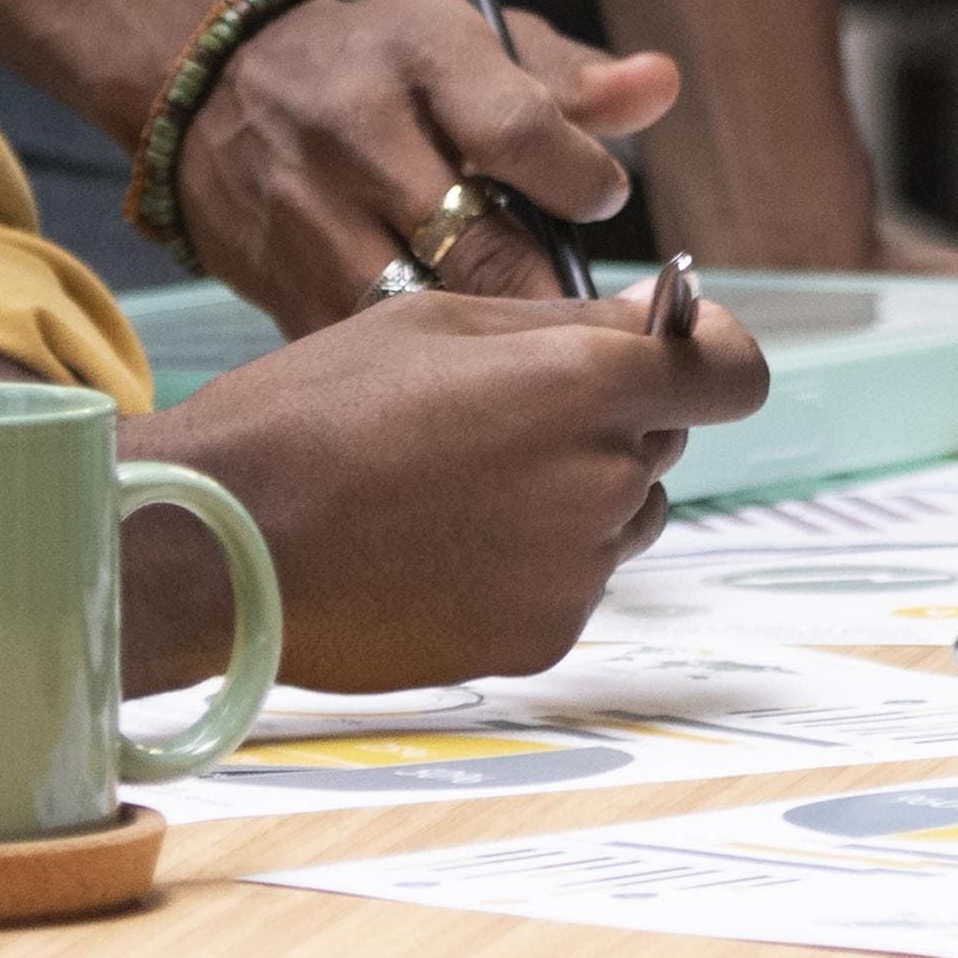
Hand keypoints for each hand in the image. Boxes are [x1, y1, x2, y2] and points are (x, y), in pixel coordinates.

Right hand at [129, 277, 775, 691]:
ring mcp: (576, 572)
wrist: (223, 545)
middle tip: (498, 416)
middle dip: (612, 420)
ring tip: (456, 485)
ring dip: (574, 494)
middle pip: (664, 442)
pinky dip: (529, 562)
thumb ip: (571, 323)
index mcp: (588, 388)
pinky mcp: (541, 637)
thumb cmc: (315, 415)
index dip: (707, 357)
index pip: (734, 373)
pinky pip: (569, 581)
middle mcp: (602, 484)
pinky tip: (439, 546)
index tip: (669, 351)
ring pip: (621, 515)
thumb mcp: (441, 322)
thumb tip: (657, 320)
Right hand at [172, 0, 693, 332]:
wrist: (219, 92)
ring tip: (544, 371)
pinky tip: (464, 387)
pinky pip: (372, 356)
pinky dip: (426, 382)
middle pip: (481, 246)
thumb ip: (570, 77)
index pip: (518, 130)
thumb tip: (659, 87)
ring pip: (426, 315)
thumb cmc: (382, 69)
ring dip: (496, 352)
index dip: (579, 179)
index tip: (601, 199)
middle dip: (552, 296)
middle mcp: (357, 136)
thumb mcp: (469, 38)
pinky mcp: (281, 290)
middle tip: (602, 330)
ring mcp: (311, 220)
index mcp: (420, 56)